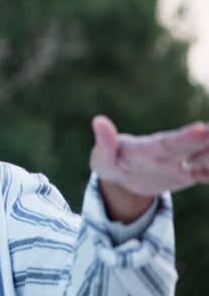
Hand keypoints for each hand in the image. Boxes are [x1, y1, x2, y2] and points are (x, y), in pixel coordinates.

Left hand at [89, 115, 208, 221]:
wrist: (121, 174)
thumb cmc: (109, 160)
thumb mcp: (103, 156)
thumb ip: (105, 141)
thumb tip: (98, 121)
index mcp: (148, 148)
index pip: (168, 142)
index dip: (185, 138)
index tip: (201, 129)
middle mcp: (169, 152)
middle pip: (192, 146)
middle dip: (207, 139)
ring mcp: (180, 161)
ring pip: (205, 156)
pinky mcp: (188, 173)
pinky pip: (207, 172)